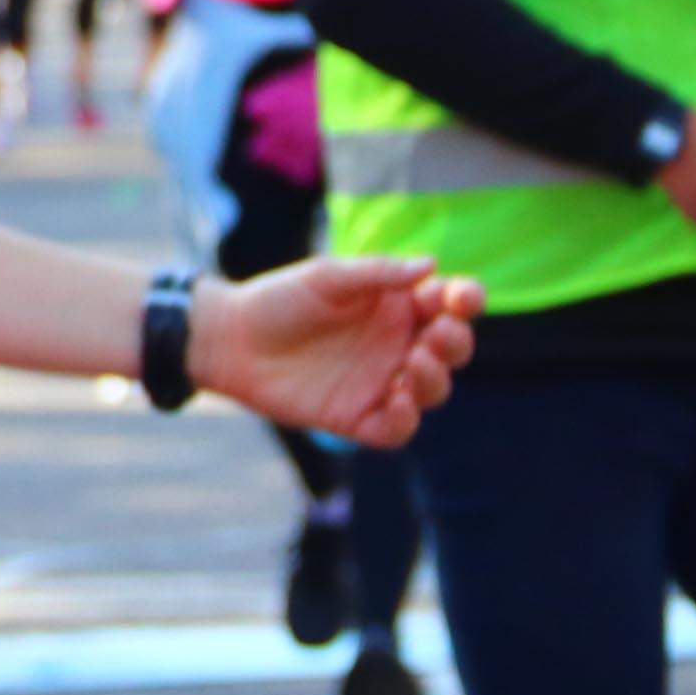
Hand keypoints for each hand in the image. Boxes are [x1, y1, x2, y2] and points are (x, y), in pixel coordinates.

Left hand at [191, 255, 482, 449]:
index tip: (462, 298)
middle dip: (456, 343)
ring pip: (431, 391)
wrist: (228, 338)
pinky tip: (397, 400)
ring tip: (414, 364)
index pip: (449, 304)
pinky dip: (406, 420)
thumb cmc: (279, 299)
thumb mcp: (327, 277)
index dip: (466, 300)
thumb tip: (430, 266)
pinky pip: (395, 429)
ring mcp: (379, 382)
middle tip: (436, 335)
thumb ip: (377, 273)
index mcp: (397, 306)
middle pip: (450, 351)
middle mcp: (396, 345)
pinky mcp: (355, 416)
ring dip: (435, 379)